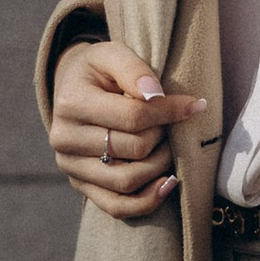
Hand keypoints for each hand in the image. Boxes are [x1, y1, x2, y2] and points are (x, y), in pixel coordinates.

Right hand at [51, 36, 197, 219]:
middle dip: (164, 137)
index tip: (195, 105)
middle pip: (133, 149)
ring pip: (127, 181)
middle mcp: (64, 139)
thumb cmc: (99, 70)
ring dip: (160, 166)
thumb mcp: (113, 54)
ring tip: (171, 147)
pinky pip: (115, 206)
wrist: (73, 89)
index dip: (169, 112)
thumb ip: (135, 69)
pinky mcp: (80, 185)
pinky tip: (169, 183)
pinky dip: (147, 201)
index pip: (132, 117)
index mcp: (71, 103)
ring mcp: (70, 167)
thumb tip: (155, 94)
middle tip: (174, 125)